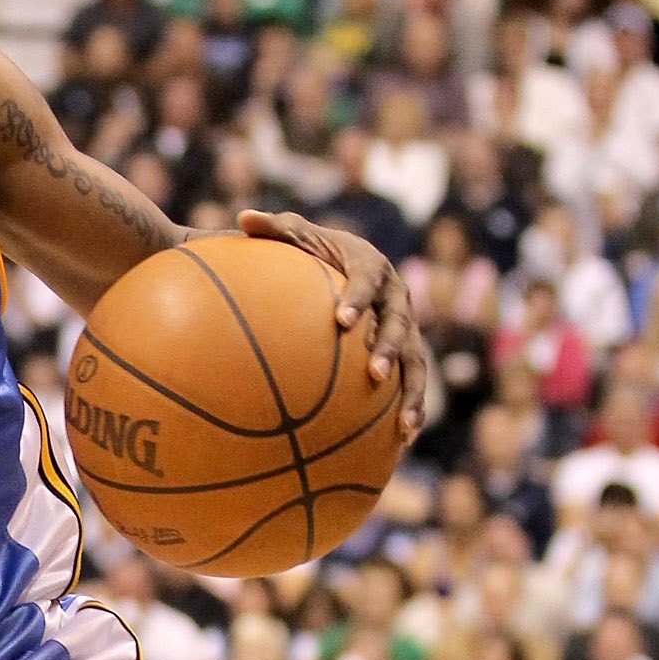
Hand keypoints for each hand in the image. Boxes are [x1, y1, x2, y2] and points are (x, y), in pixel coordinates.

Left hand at [238, 210, 426, 439]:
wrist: (350, 264)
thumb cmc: (315, 251)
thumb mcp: (294, 236)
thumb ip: (274, 229)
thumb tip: (242, 216)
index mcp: (373, 267)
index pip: (368, 281)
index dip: (359, 300)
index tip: (341, 321)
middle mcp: (397, 298)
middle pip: (401, 325)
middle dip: (389, 350)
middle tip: (374, 374)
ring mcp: (405, 328)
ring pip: (416, 362)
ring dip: (412, 393)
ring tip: (403, 426)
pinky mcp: (405, 353)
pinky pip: (411, 384)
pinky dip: (410, 410)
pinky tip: (402, 443)